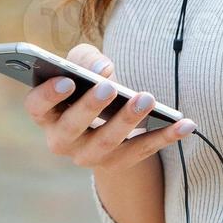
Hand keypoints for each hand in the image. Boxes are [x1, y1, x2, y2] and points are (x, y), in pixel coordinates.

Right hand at [23, 42, 196, 170]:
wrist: (104, 115)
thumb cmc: (87, 81)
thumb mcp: (82, 63)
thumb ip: (85, 59)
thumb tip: (103, 68)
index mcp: (45, 113)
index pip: (37, 108)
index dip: (49, 95)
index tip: (68, 79)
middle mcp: (62, 140)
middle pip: (72, 128)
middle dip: (90, 107)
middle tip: (109, 86)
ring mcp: (90, 156)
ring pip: (107, 143)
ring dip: (128, 120)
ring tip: (146, 97)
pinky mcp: (119, 163)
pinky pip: (143, 152)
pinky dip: (165, 137)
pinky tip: (185, 123)